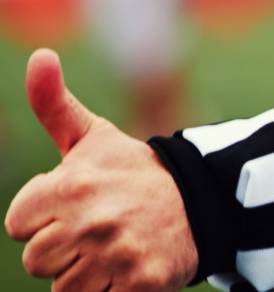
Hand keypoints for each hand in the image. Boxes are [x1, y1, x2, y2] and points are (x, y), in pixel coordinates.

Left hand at [4, 49, 197, 290]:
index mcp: (70, 185)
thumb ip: (53, 103)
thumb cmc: (135, 172)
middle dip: (64, 250)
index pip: (18, 226)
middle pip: (37, 261)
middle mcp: (90, 221)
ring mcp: (116, 254)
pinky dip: (112, 291)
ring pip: (65, 288)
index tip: (77, 207)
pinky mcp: (140, 283)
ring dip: (87, 274)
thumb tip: (39, 56)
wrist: (204, 202)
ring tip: (115, 249)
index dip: (44, 219)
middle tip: (100, 230)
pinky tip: (129, 268)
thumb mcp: (93, 137)